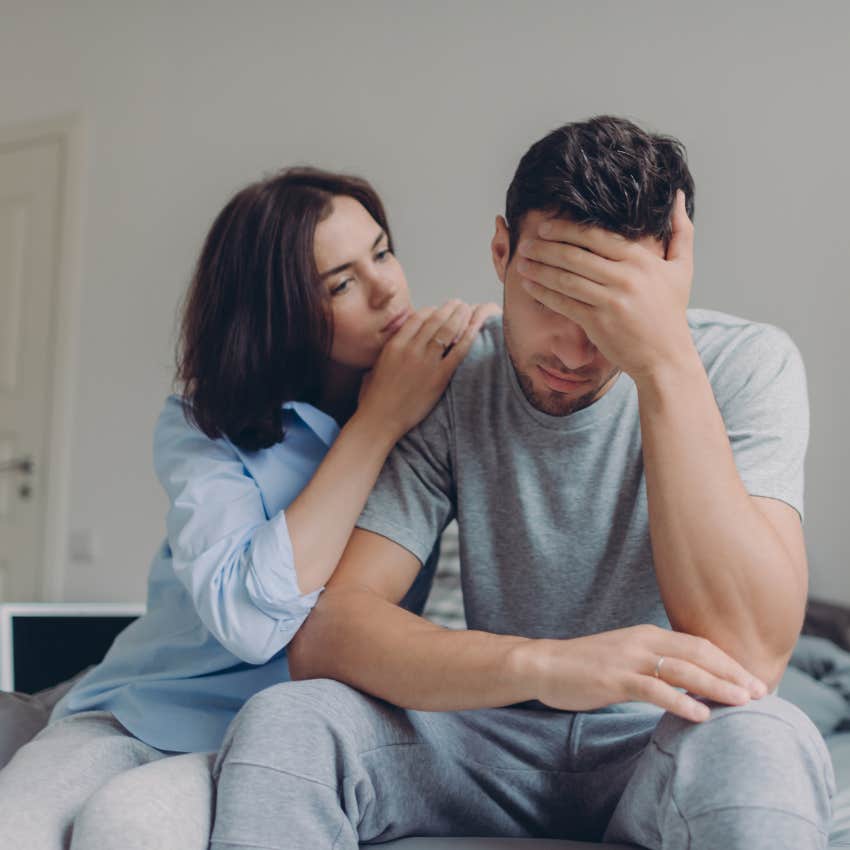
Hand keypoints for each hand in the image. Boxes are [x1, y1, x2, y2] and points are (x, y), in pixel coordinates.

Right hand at [358, 300, 499, 437]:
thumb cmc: (374, 399)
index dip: (431, 310)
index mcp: (395, 344)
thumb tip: (394, 346)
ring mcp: (426, 362)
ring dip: (460, 316)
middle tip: (459, 304)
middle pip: (435, 320)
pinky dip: (468, 337)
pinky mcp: (439, 376)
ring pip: (448, 330)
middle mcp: (411, 348)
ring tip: (468, 309)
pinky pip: (458, 351)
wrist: (379, 420)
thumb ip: (388, 353)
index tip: (439, 310)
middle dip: (449, 308)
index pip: (417, 318)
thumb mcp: (374, 367)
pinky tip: (475, 329)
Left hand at [516, 190, 694, 379]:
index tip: (545, 227)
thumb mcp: (682, 269)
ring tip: (521, 262)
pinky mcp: (598, 323)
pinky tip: (529, 286)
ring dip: (539, 269)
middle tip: (526, 243)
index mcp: (641, 260)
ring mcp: (610, 301)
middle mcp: (625, 278)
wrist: (666, 357)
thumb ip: (682, 231)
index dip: (566, 230)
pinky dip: (544, 293)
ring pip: (566, 279)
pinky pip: (564, 303)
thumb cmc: (671, 312)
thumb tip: (678, 197)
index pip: (596, 237)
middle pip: (575, 256)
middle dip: (545, 248)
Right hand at [524, 623, 767, 722]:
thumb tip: (687, 679)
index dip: (728, 661)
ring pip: (682, 669)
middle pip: (698, 653)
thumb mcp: (626, 656)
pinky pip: (654, 690)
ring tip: (743, 702)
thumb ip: (654, 662)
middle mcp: (642, 641)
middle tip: (761, 691)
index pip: (698, 644)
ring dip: (716, 686)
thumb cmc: (586, 664)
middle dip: (732, 673)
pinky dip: (680, 701)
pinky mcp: (614, 679)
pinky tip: (700, 714)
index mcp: (647, 633)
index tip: (753, 680)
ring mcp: (628, 659)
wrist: (544, 663)